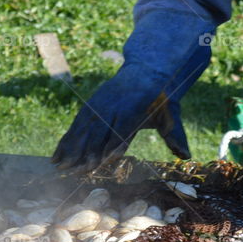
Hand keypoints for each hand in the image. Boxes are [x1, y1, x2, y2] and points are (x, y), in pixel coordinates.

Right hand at [52, 9, 212, 172]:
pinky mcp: (89, 107)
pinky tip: (56, 156)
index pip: (120, 130)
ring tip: (60, 167)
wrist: (146, 70)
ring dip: (70, 149)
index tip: (101, 163)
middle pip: (98, 132)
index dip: (110, 146)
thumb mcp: (170, 114)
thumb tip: (186, 154)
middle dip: (86, 152)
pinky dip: (65, 142)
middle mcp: (112, 106)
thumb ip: (176, 134)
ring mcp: (98, 105)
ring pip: (82, 129)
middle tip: (77, 172)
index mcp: (133, 108)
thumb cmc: (159, 98)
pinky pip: (75, 126)